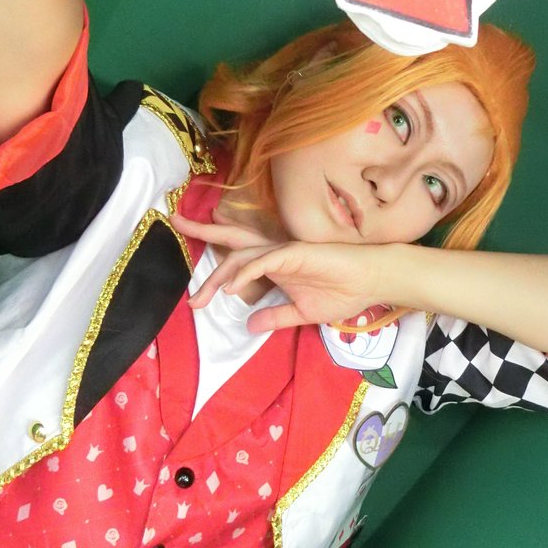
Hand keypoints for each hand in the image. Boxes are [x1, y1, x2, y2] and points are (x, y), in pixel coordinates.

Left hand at [171, 214, 389, 332]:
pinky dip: (247, 272)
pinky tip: (233, 287)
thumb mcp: (302, 313)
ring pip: (244, 255)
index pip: (237, 259)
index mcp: (273, 266)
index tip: (192, 297)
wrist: (372, 283)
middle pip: (232, 242)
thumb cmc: (343, 292)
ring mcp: (285, 251)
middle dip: (202, 232)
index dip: (212, 266)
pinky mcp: (297, 253)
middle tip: (174, 223)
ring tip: (202, 296)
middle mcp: (274, 253)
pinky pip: (266, 260)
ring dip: (220, 273)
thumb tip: (250, 325)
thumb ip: (276, 317)